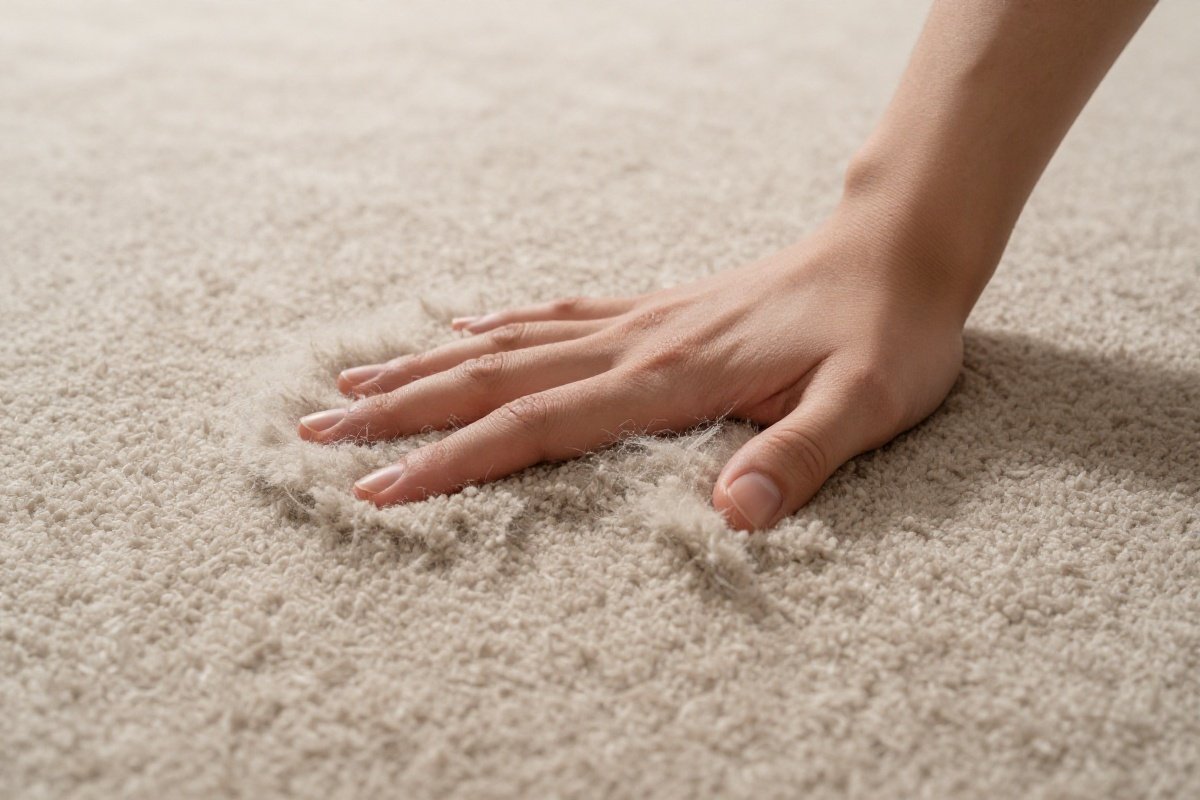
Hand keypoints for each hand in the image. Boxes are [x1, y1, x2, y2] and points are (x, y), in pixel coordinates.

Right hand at [297, 209, 966, 530]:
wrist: (897, 249)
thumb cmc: (887, 333)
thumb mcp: (865, 404)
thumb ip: (800, 457)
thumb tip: (733, 517)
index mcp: (670, 377)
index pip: (537, 423)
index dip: (454, 461)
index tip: (380, 489)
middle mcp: (636, 343)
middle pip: (493, 377)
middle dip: (402, 409)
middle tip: (316, 431)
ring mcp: (640, 320)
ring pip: (509, 343)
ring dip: (427, 365)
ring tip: (355, 381)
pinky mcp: (657, 309)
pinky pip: (558, 314)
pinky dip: (499, 323)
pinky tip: (464, 324)